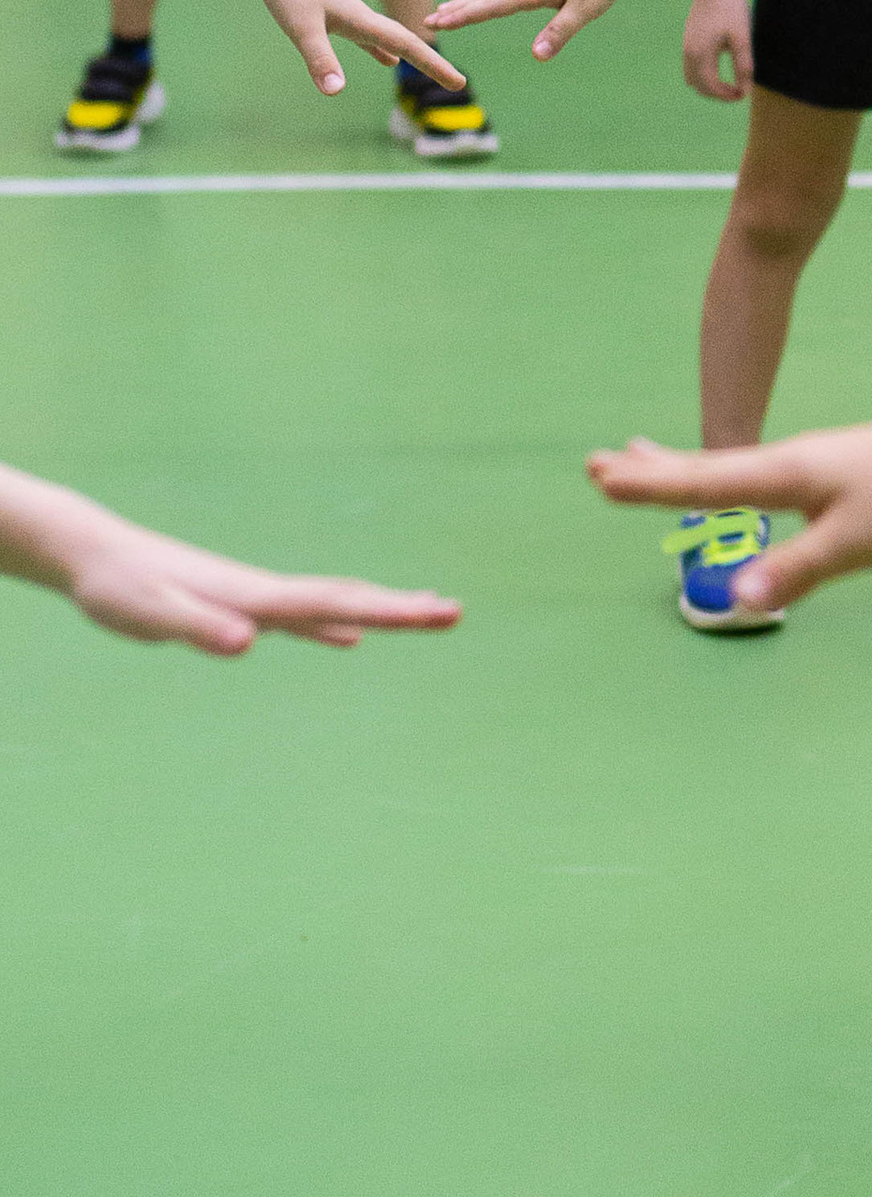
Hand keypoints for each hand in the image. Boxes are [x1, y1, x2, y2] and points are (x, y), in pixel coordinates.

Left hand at [60, 516, 460, 655]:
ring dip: (379, 610)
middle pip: (347, 598)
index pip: (334, 604)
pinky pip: (301, 619)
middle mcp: (263, 593)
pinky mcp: (236, 609)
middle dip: (402, 607)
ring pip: (331, 605)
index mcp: (254, 596)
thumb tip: (249, 642)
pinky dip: (333, 625)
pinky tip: (348, 637)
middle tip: (455, 612)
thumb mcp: (151, 612)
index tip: (438, 612)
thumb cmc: (118, 585)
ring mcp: (254, 599)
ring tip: (425, 613)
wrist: (92, 554)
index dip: (389, 610)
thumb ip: (198, 626)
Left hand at [244, 0, 466, 94]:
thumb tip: (337, 92)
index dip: (434, 65)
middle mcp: (361, 15)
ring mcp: (347, 14)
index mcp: (361, 19)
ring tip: (427, 69)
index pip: (407, 46)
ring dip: (409, 55)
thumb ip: (320, 59)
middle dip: (430, 63)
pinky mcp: (331, 13)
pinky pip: (366, 37)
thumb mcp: (301, 27)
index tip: (460, 82)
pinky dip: (379, 49)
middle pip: (405, 43)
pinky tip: (384, 59)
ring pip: (388, 39)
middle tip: (456, 82)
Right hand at [589, 418, 871, 612]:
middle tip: (596, 464)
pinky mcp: (827, 470)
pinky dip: (721, 470)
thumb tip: (736, 598)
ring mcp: (808, 462)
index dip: (652, 484)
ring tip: (639, 456)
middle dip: (652, 468)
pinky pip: (755, 470)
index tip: (602, 476)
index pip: (706, 481)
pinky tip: (730, 481)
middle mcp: (789, 459)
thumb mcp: (854, 545)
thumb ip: (796, 570)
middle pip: (707, 466)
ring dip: (680, 464)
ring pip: (730, 466)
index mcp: (786, 472)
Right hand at [683, 0, 753, 101]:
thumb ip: (743, 65)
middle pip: (697, 86)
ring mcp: (686, 45)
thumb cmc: (731, 8)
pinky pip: (692, 66)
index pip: (710, 86)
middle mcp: (689, 52)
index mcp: (700, 54)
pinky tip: (720, 67)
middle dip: (716, 94)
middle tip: (737, 92)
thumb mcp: (742, 38)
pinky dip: (704, 74)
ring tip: (729, 83)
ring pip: (692, 77)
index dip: (726, 95)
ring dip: (708, 85)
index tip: (742, 95)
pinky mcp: (689, 38)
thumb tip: (745, 90)